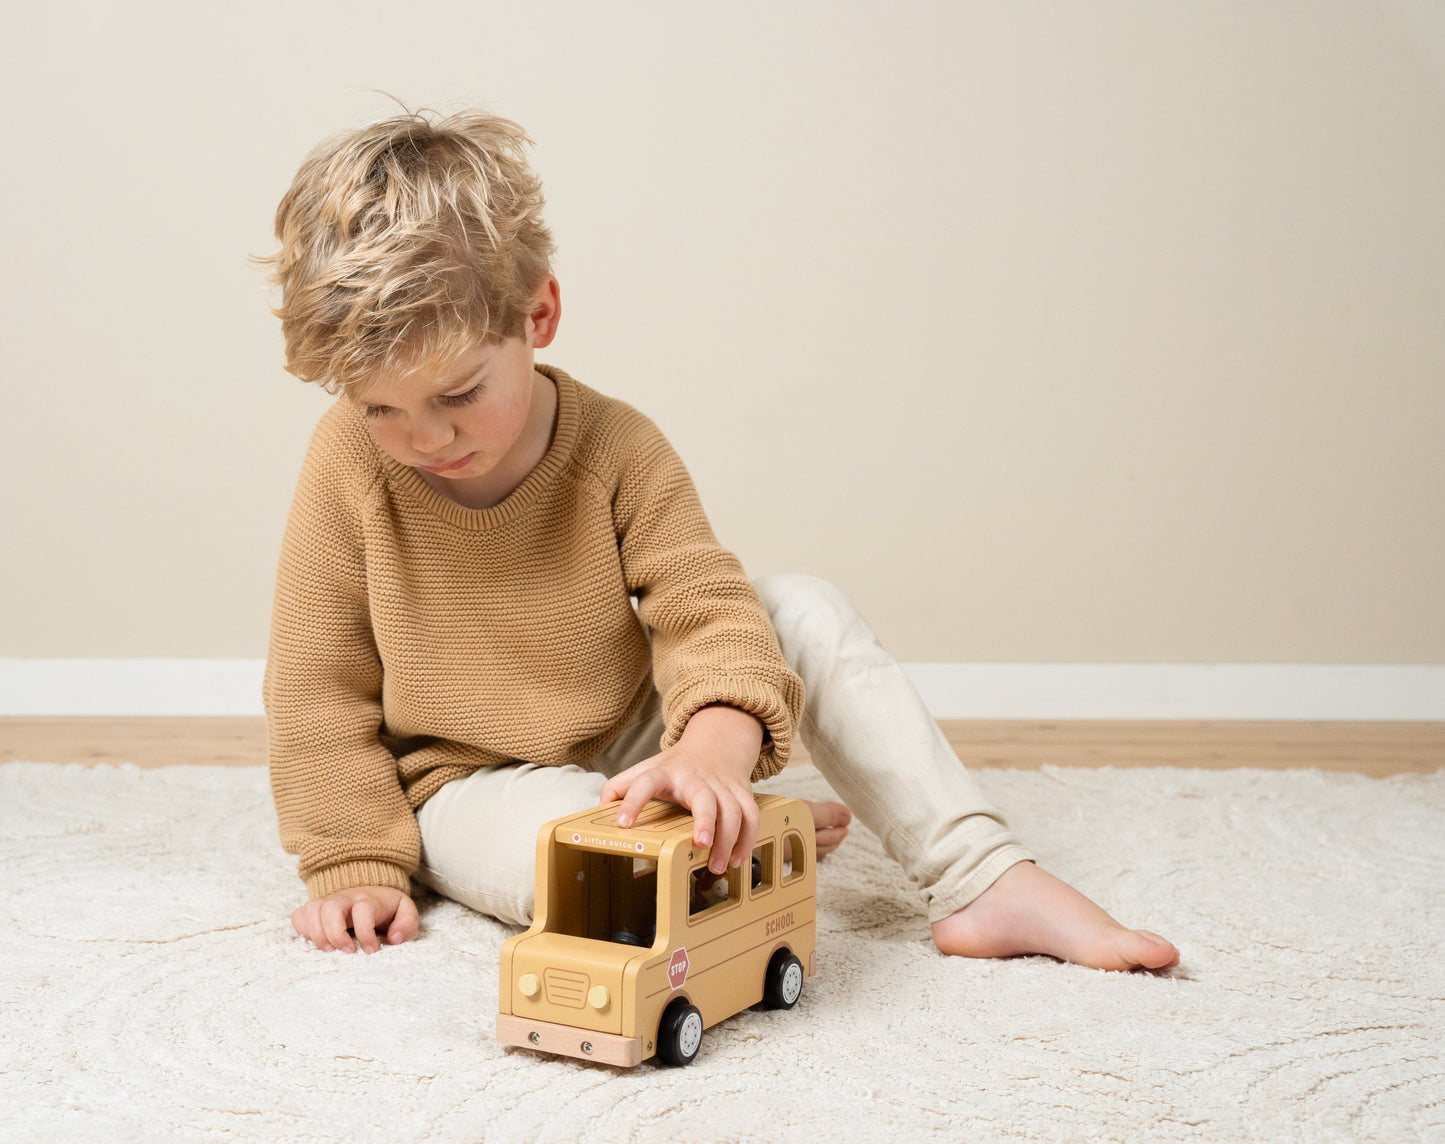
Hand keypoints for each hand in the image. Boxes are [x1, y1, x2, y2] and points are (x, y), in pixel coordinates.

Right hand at [290, 885, 418, 953]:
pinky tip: (315, 941)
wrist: (372, 890)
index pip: (363, 910)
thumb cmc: (387, 908)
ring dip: (316, 933)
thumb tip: (394, 938)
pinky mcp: (315, 909)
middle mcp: (345, 899)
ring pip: (312, 910)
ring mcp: (328, 902)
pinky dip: (302, 930)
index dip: (366, 933)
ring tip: (329, 951)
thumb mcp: (405, 911)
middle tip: (347, 952)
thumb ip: (407, 923)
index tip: (371, 951)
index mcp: (368, 899)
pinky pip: (299, 915)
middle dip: (335, 933)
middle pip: (331, 908)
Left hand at [599, 704, 763, 875]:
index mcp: (665, 773)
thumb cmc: (676, 765)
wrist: (716, 743)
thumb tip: (598, 809)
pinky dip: (748, 838)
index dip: (632, 801)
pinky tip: (737, 859)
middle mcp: (695, 777)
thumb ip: (619, 786)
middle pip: (704, 796)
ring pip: (734, 809)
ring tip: (718, 866)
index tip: (622, 824)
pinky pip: (751, 815)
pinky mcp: (741, 791)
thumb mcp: (646, 768)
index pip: (645, 782)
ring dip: (730, 839)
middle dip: (706, 819)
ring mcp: (721, 784)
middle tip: (702, 844)